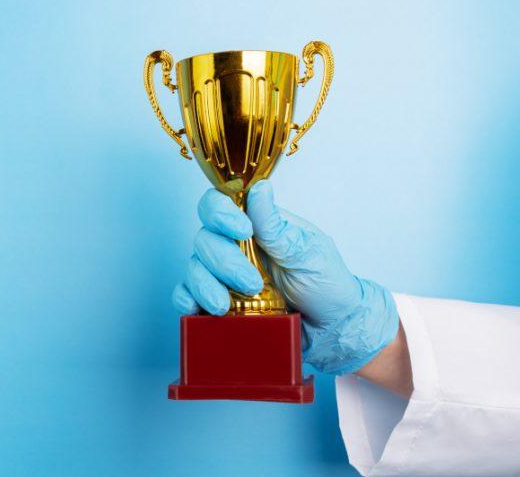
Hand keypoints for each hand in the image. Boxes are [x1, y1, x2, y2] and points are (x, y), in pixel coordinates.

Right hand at [171, 180, 398, 374]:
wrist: (333, 330)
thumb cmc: (327, 285)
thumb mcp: (307, 252)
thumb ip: (276, 226)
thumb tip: (259, 189)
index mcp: (257, 226)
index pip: (221, 203)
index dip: (221, 213)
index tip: (243, 231)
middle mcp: (236, 247)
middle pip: (205, 238)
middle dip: (225, 262)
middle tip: (253, 282)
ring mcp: (224, 276)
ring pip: (194, 268)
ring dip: (207, 285)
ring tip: (229, 305)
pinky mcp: (219, 302)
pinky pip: (189, 296)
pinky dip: (187, 300)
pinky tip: (199, 309)